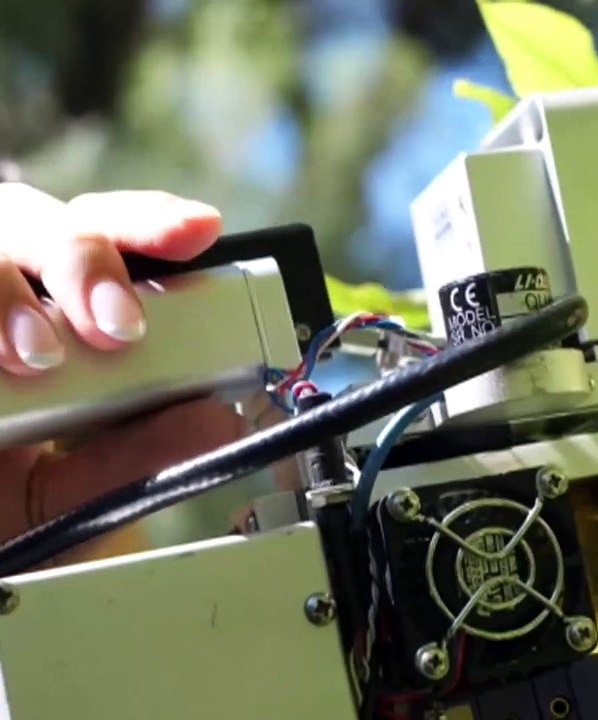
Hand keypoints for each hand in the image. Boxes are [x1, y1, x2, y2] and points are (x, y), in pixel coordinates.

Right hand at [0, 184, 246, 560]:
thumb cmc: (16, 506)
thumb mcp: (84, 489)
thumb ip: (145, 453)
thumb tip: (217, 420)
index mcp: (68, 305)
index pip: (113, 232)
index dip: (153, 221)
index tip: (199, 230)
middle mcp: (11, 287)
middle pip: (45, 221)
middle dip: (88, 263)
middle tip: (118, 326)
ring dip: (9, 294)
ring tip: (35, 353)